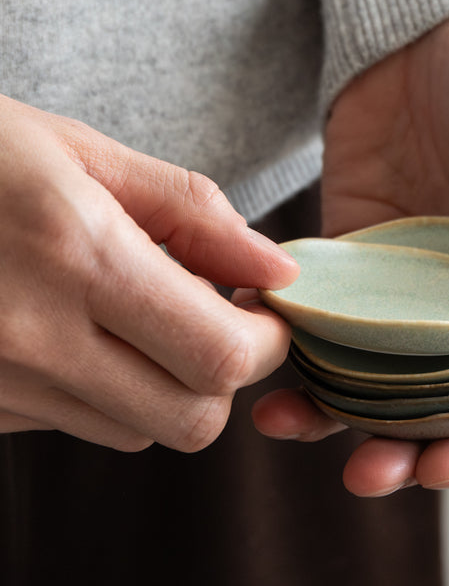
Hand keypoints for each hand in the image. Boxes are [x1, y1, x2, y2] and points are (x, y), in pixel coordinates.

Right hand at [0, 96, 297, 450]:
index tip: (262, 311)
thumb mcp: (84, 154)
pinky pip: (74, 424)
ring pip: (137, 432)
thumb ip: (193, 214)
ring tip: (134, 316)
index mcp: (76, 255)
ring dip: (163, 386)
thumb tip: (278, 267)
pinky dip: (101, 390)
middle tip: (215, 319)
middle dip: (223, 376)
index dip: (266, 341)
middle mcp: (33, 335)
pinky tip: (73, 329)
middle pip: (190, 420)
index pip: (220, 355)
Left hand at [250, 8, 448, 495]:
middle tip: (365, 476)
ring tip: (294, 429)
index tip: (440, 468)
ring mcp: (404, 293)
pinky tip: (270, 373)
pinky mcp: (347, 267)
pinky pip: (323, 327)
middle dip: (405, 451)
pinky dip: (298, 354)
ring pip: (373, 382)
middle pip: (440, 409)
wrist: (427, 36)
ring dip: (339, 418)